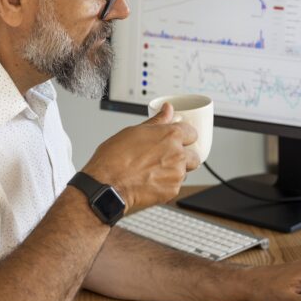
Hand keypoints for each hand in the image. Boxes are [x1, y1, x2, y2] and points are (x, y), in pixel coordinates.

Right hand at [82, 103, 199, 212]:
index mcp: (170, 136)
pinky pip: (176, 186)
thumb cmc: (114, 159)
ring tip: (155, 171)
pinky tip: (151, 181)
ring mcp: (176, 174)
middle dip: (185, 156)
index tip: (178, 139)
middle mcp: (177, 155)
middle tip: (167, 158)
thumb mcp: (134, 132)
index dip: (185, 136)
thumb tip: (167, 109)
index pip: (192, 133)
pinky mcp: (172, 191)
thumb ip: (157, 121)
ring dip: (175, 171)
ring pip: (185, 172)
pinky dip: (167, 184)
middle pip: (194, 155)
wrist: (106, 185)